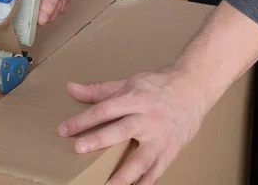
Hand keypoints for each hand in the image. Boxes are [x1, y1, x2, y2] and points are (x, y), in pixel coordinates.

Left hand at [58, 66, 211, 184]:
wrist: (194, 88)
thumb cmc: (158, 85)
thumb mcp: (128, 83)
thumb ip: (98, 90)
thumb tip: (70, 88)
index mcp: (134, 99)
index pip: (104, 110)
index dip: (82, 120)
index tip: (64, 130)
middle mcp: (147, 118)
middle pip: (120, 130)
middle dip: (99, 140)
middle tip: (79, 148)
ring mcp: (160, 137)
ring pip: (140, 158)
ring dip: (123, 174)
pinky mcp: (171, 151)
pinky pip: (157, 171)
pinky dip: (144, 183)